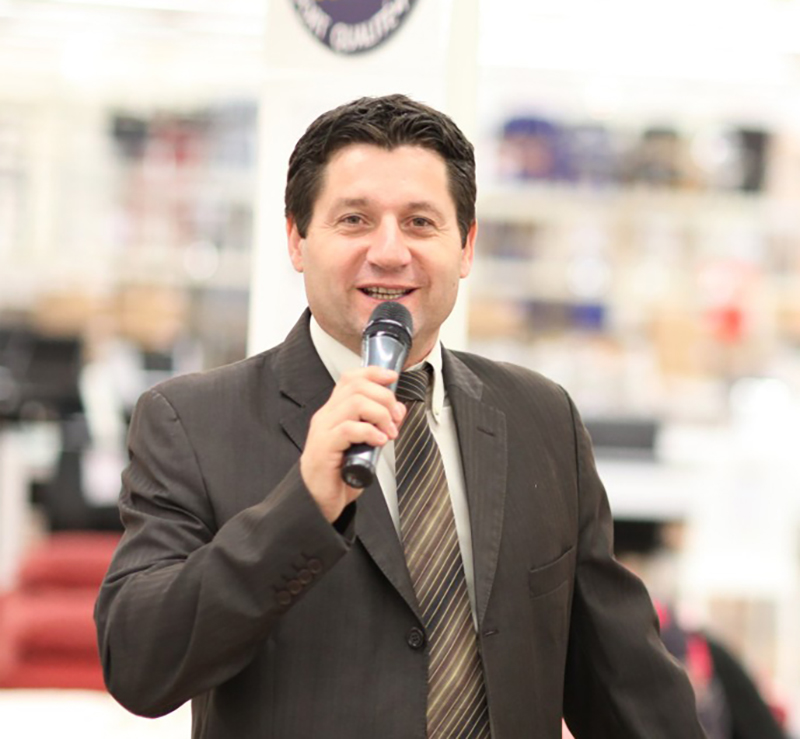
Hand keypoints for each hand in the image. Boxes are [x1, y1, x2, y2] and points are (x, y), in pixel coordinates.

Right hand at [300, 366, 405, 522]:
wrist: (318, 501)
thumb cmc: (338, 475)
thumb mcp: (363, 445)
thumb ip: (377, 426)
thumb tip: (397, 412)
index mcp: (334, 412)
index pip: (350, 379)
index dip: (373, 373)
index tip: (392, 378)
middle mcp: (327, 416)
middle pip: (357, 387)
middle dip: (385, 397)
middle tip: (396, 417)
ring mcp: (324, 430)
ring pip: (355, 403)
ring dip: (380, 414)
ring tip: (389, 432)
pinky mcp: (324, 447)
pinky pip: (348, 429)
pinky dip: (369, 432)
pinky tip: (379, 441)